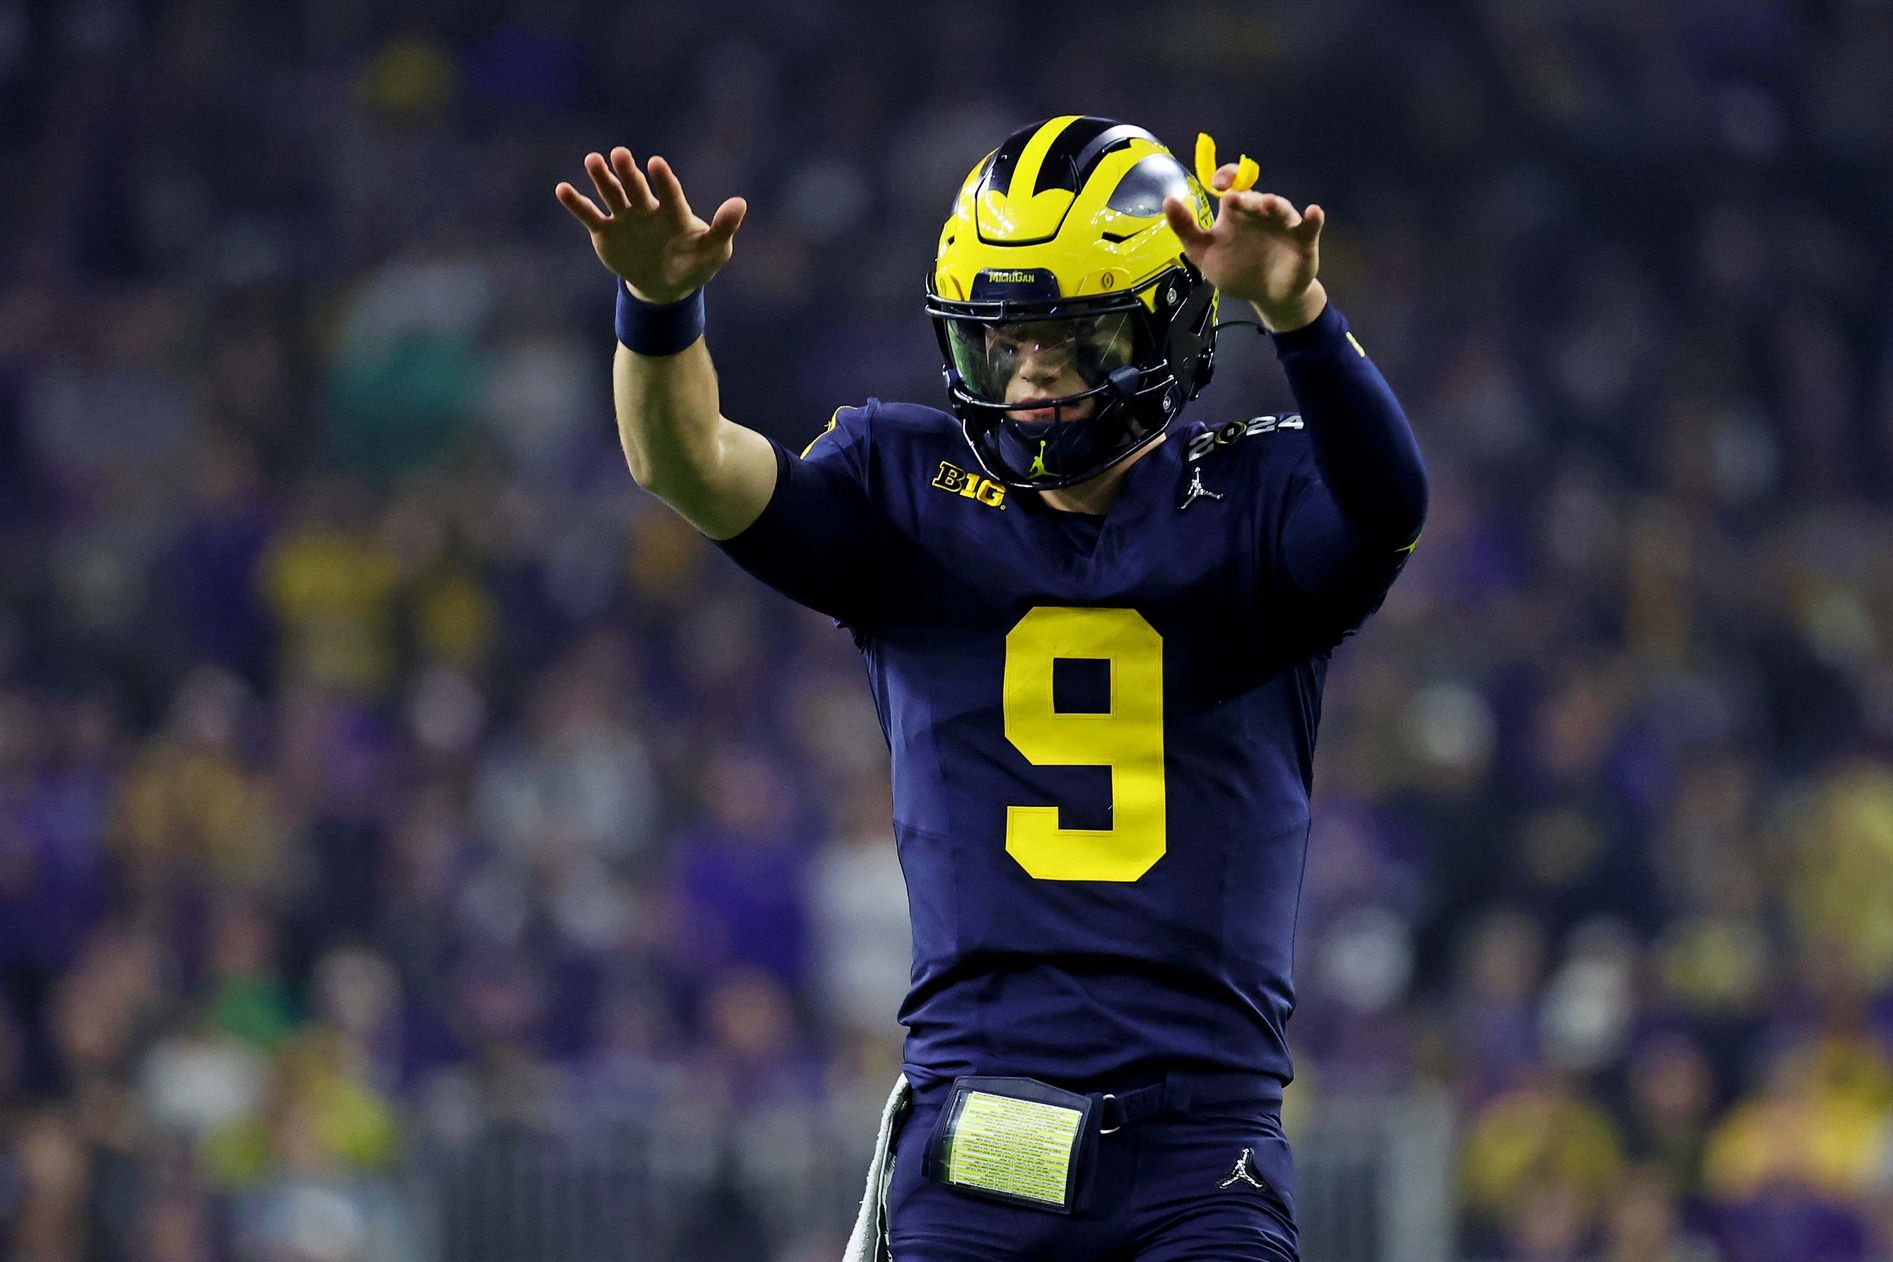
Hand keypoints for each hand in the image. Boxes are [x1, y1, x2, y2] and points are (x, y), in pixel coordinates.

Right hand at [556, 148, 746, 303]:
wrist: (665, 284)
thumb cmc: (694, 263)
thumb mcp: (713, 250)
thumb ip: (723, 228)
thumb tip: (740, 203)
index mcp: (673, 212)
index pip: (669, 193)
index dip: (663, 180)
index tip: (657, 164)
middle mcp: (647, 209)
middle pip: (637, 188)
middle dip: (629, 172)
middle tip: (621, 154)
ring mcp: (625, 218)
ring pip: (612, 195)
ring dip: (602, 179)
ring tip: (592, 160)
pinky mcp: (605, 231)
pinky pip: (589, 215)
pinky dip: (576, 204)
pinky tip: (562, 189)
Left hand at [1163, 165, 1325, 331]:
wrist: (1265, 296)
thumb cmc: (1236, 270)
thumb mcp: (1203, 253)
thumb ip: (1186, 229)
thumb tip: (1168, 200)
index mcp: (1237, 212)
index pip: (1233, 184)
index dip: (1227, 177)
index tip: (1217, 184)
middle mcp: (1260, 213)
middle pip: (1254, 197)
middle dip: (1246, 197)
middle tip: (1234, 199)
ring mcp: (1283, 224)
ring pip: (1280, 208)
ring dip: (1275, 204)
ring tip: (1267, 204)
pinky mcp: (1303, 240)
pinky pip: (1309, 226)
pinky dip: (1313, 218)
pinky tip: (1313, 212)